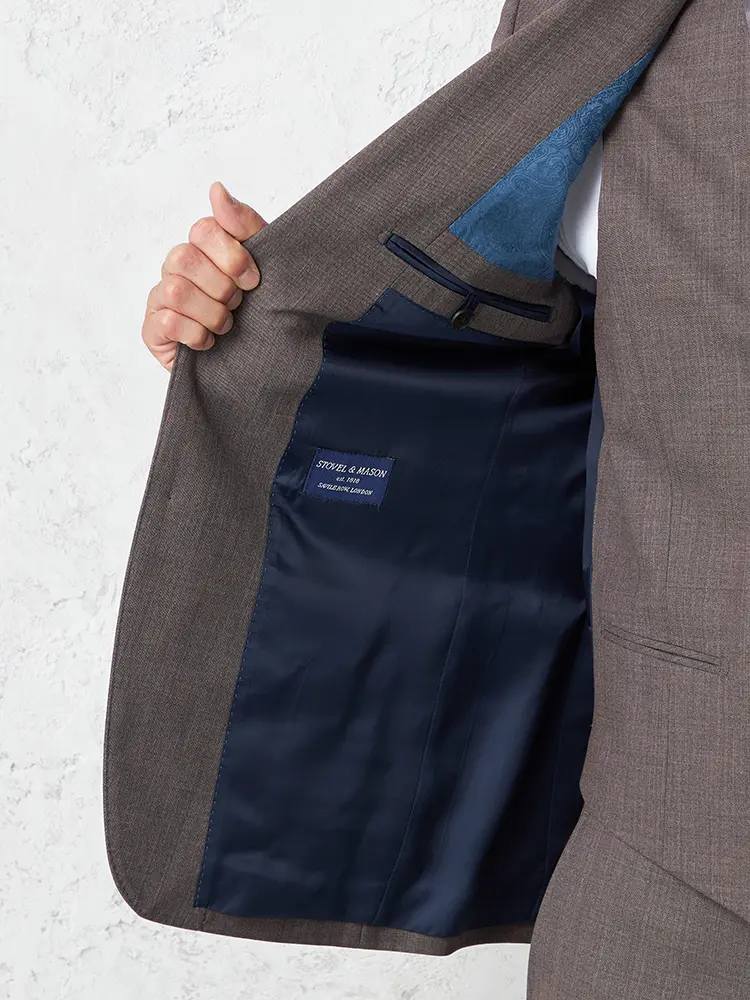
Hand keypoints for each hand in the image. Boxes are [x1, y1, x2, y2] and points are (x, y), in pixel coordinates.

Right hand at [142, 181, 266, 370]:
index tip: (253, 280)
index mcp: (202, 247)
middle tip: (237, 305)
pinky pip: (166, 322)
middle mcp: (176, 267)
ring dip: (212, 313)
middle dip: (222, 288)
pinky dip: (196, 335)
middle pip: (185, 257)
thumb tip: (216, 189)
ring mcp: (160, 298)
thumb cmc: (257, 311)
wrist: (255, 362)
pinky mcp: (152, 330)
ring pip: (176, 290)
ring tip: (225, 326)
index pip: (203, 229)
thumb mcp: (263, 264)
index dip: (231, 255)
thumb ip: (244, 224)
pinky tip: (208, 343)